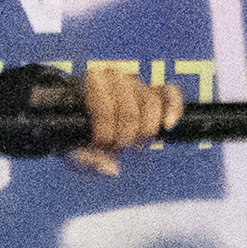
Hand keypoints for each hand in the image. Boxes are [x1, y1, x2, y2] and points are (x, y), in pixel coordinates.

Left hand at [68, 61, 187, 175]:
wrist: (77, 114)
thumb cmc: (75, 131)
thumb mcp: (73, 145)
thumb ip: (86, 159)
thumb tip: (112, 169)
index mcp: (90, 82)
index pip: (105, 109)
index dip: (106, 132)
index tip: (102, 146)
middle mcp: (115, 77)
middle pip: (130, 112)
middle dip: (126, 136)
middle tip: (118, 148)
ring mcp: (135, 83)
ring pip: (151, 104)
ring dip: (146, 130)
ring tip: (136, 146)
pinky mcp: (152, 90)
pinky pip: (169, 93)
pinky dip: (173, 107)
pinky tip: (167, 125)